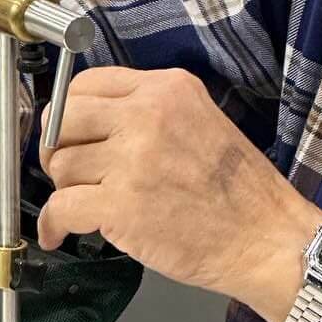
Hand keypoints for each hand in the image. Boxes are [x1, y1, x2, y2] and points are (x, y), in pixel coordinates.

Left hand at [39, 67, 321, 321]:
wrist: (267, 238)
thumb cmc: (240, 192)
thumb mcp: (201, 120)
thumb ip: (149, 112)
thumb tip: (89, 124)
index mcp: (167, 89)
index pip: (85, 83)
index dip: (69, 113)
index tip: (71, 135)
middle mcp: (147, 115)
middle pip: (62, 118)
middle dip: (57, 148)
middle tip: (70, 170)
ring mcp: (133, 159)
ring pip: (60, 165)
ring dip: (67, 189)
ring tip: (90, 204)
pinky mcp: (121, 205)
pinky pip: (60, 207)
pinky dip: (54, 225)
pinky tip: (60, 233)